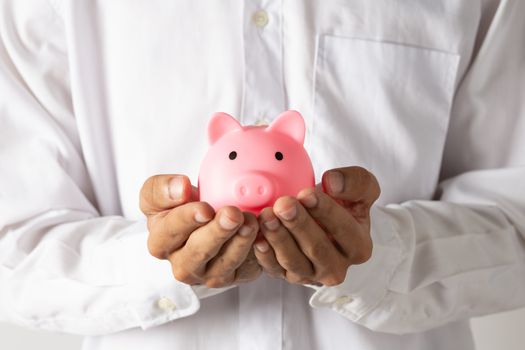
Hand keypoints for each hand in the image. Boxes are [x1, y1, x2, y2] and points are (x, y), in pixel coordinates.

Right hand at [140, 174, 260, 287]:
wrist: (202, 221)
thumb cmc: (179, 207)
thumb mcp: (160, 193)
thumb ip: (160, 189)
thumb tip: (181, 188)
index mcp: (161, 243)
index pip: (170, 233)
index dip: (187, 220)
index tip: (205, 208)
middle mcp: (183, 264)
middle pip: (199, 252)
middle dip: (217, 233)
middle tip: (233, 214)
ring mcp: (209, 274)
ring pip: (225, 264)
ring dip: (240, 242)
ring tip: (251, 222)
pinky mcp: (234, 277)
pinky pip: (246, 269)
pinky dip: (257, 253)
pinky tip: (263, 236)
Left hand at [253, 167, 379, 285]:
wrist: (320, 216)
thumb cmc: (341, 201)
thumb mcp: (359, 186)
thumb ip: (355, 181)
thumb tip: (333, 183)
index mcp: (358, 247)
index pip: (344, 231)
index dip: (325, 211)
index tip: (307, 194)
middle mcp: (336, 267)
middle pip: (317, 249)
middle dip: (298, 225)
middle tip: (283, 204)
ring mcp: (311, 275)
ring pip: (293, 261)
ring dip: (278, 238)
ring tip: (267, 216)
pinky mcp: (288, 276)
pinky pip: (274, 269)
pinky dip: (264, 255)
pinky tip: (257, 238)